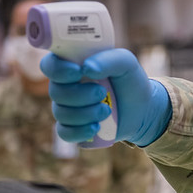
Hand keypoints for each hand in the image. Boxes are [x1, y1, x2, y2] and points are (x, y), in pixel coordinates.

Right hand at [41, 48, 171, 146]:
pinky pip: (64, 133)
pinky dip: (79, 131)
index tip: (78, 71)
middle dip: (80, 95)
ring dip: (85, 113)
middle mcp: (65, 86)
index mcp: (72, 65)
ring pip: (61, 113)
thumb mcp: (125, 62)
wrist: (142, 109)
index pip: (50, 65)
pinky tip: (96, 128)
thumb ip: (108, 59)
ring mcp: (67, 108)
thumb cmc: (129, 80)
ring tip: (106, 110)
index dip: (58, 70)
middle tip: (102, 93)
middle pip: (55, 92)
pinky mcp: (73, 128)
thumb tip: (86, 67)